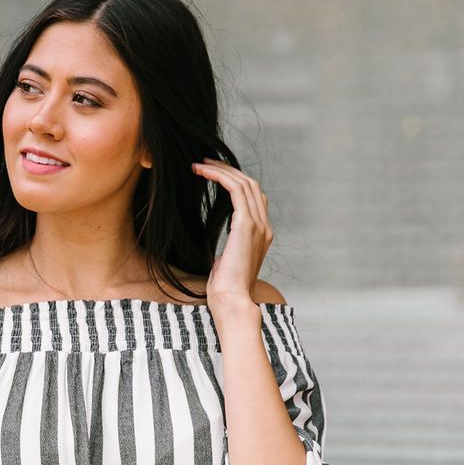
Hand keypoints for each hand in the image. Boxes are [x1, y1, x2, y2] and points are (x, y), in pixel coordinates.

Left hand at [191, 159, 272, 310]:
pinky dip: (219, 177)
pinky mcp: (247, 226)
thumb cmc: (225, 289)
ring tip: (199, 165)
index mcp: (261, 235)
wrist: (232, 301)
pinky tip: (203, 172)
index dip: (234, 181)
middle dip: (227, 170)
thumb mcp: (227, 264)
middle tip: (204, 162)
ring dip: (221, 170)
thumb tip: (220, 253)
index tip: (212, 175)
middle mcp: (264, 227)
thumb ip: (229, 251)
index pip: (253, 198)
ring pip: (244, 183)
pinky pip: (236, 190)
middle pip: (251, 185)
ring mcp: (258, 226)